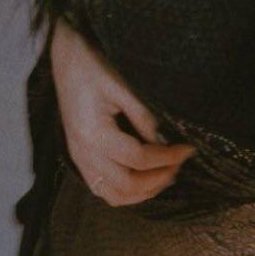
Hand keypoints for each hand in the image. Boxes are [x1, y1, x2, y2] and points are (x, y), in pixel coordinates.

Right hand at [50, 18, 196, 205]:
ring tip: (166, 175)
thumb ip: (142, 116)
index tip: (188, 150)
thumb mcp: (121, 85)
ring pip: (114, 195)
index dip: (168, 158)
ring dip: (144, 191)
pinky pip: (103, 189)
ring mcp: (79, 159)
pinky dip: (127, 192)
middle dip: (159, 178)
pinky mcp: (80, 158)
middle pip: (127, 184)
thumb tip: (164, 142)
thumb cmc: (92, 67)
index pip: (138, 158)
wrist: (65, 60)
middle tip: (180, 163)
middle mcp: (83, 153)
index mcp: (93, 134)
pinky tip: (144, 179)